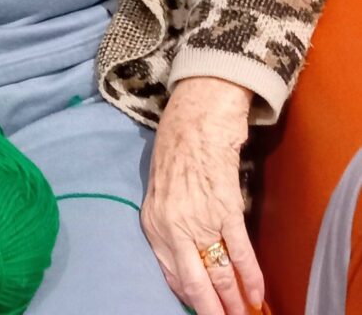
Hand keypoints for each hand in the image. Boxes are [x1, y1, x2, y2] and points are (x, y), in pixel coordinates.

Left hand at [140, 77, 265, 314]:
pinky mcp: (224, 208)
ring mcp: (199, 219)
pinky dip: (251, 276)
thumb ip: (167, 226)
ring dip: (235, 301)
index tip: (201, 311)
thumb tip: (184, 263)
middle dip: (212, 309)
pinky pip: (239, 252)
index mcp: (152, 221)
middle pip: (195, 282)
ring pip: (219, 273)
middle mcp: (171, 226)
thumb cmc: (175, 147)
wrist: (194, 115)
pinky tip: (258, 294)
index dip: (189, 297)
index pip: (170, 273)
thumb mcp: (159, 191)